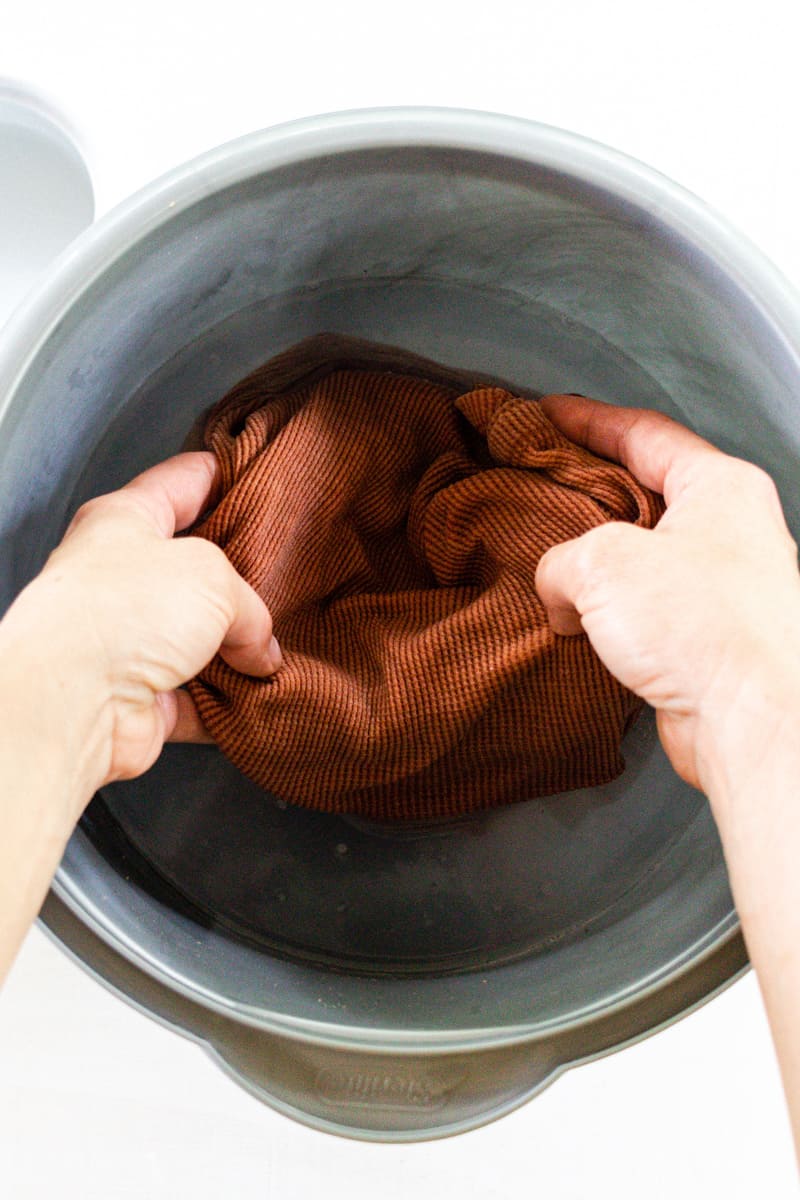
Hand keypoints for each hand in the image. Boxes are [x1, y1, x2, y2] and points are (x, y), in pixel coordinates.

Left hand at [3, 452, 279, 798]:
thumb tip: (261, 647)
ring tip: (278, 647)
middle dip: (240, 578)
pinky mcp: (137, 698)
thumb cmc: (117, 613)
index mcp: (124, 520)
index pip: (183, 482)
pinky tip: (258, 697)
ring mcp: (127, 641)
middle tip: (287, 578)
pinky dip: (226, 703)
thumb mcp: (211, 575)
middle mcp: (119, 578)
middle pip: (193, 568)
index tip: (263, 479)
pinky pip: (196, 698)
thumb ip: (250, 602)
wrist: (74, 701)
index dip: (226, 476)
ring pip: (198, 639)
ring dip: (237, 649)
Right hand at [534, 395, 799, 795]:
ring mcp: (725, 590)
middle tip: (541, 487)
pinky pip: (647, 614)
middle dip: (588, 494)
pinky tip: (577, 626)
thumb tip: (557, 590)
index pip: (646, 434)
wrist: (753, 721)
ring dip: (596, 567)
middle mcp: (732, 533)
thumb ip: (562, 558)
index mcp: (721, 488)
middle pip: (646, 494)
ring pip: (645, 560)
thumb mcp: (604, 563)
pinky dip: (609, 617)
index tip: (550, 414)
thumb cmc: (707, 628)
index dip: (589, 420)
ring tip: (549, 564)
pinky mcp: (710, 643)